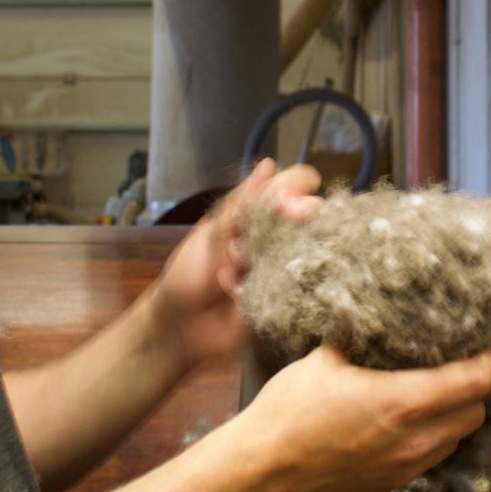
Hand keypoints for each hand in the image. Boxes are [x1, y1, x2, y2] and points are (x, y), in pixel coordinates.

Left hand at [148, 158, 320, 368]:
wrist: (179, 327)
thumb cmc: (187, 276)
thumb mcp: (208, 235)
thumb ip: (241, 204)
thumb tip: (269, 164)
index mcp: (256, 215)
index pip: (294, 186)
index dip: (298, 191)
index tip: (289, 209)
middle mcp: (276, 238)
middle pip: (311, 218)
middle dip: (287, 229)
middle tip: (254, 243)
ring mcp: (284, 269)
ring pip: (303, 253)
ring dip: (262, 260)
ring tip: (229, 271)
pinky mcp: (285, 300)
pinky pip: (291, 288)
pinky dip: (256, 288)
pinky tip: (231, 293)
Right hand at [233, 345, 490, 491]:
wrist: (260, 471)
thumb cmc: (286, 413)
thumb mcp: (324, 360)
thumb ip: (362, 342)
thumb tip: (377, 321)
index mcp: (403, 401)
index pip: (475, 381)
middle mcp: (414, 439)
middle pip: (475, 412)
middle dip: (476, 388)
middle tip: (465, 365)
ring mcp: (405, 468)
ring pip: (456, 439)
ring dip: (456, 416)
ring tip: (439, 394)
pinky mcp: (391, 485)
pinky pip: (430, 458)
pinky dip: (433, 438)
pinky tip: (411, 424)